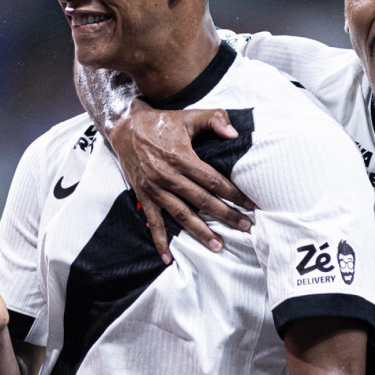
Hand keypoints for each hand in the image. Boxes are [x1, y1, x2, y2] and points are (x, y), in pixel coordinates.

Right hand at [111, 104, 253, 262]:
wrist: (125, 127)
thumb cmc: (161, 122)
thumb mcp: (189, 116)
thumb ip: (215, 119)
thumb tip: (234, 134)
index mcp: (182, 157)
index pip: (213, 180)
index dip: (233, 193)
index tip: (250, 205)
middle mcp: (169, 176)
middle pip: (202, 201)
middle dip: (225, 215)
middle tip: (245, 227)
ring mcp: (155, 189)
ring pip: (181, 215)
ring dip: (200, 232)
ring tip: (217, 246)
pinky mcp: (144, 196)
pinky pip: (153, 222)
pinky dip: (160, 241)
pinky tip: (169, 258)